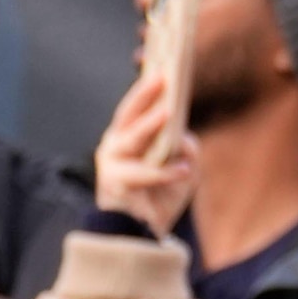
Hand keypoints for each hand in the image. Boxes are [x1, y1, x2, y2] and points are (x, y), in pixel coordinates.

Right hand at [92, 67, 198, 239]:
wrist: (139, 237)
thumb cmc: (159, 199)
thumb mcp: (183, 171)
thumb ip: (187, 151)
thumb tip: (185, 139)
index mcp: (127, 136)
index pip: (137, 106)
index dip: (148, 86)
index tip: (163, 62)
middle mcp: (114, 145)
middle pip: (128, 114)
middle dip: (145, 94)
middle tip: (162, 76)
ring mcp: (111, 164)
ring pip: (131, 138)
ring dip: (148, 125)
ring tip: (167, 112)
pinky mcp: (115, 185)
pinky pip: (143, 174)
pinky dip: (164, 173)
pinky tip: (183, 171)